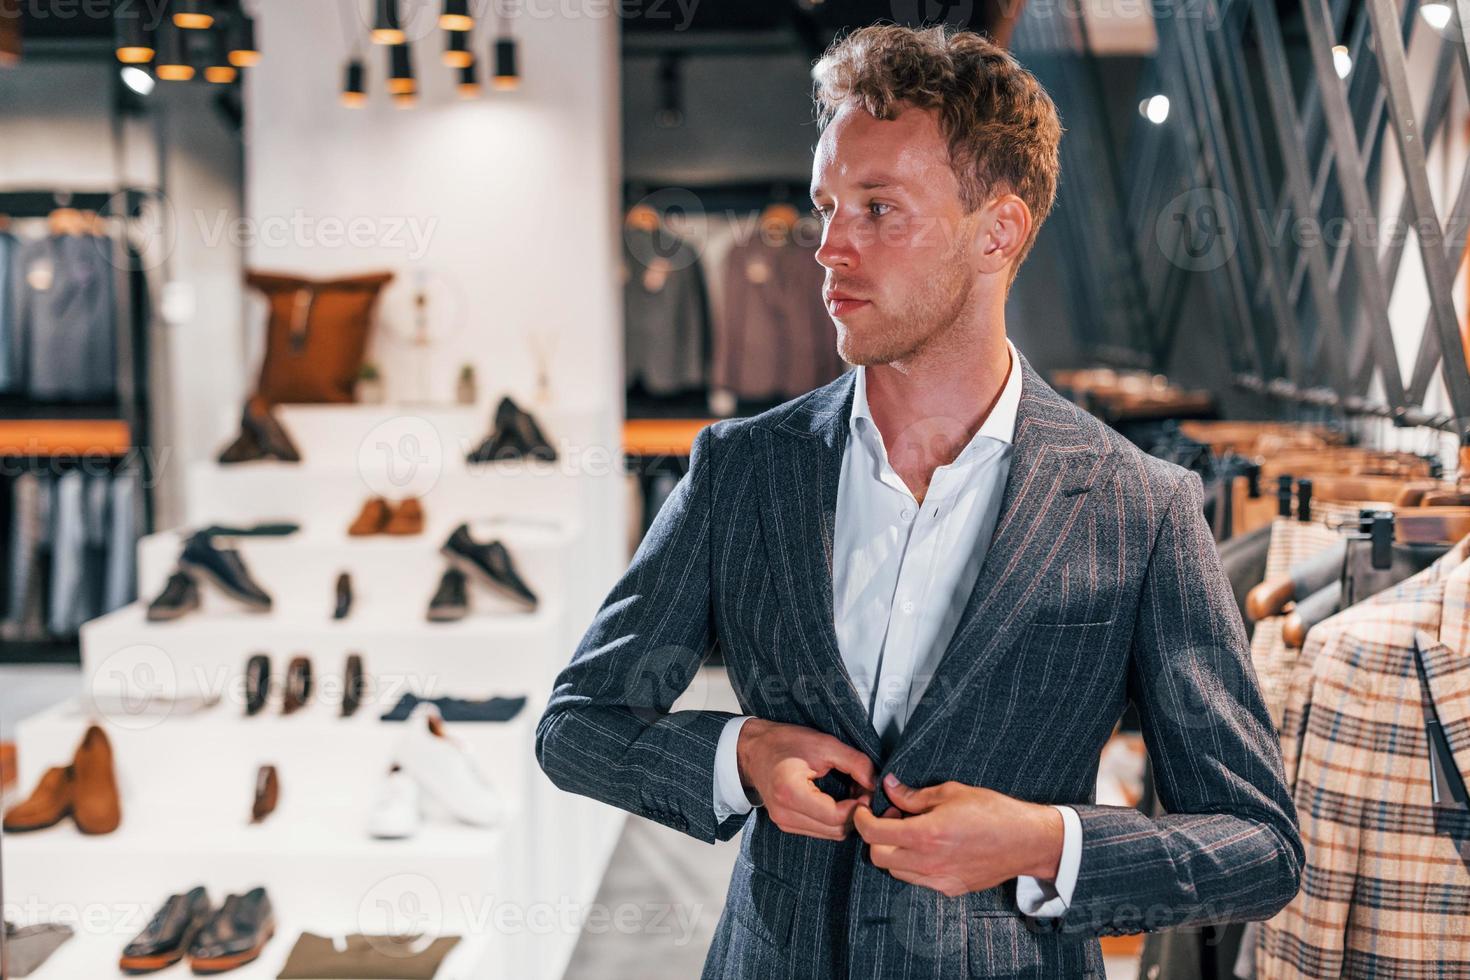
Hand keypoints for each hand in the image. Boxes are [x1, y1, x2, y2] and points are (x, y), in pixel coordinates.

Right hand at [736, 718, 876, 840]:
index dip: (859, 807)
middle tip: (863, 789)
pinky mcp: (786, 825)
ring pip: (831, 834)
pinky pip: (820, 831)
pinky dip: (834, 820)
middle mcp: (785, 815)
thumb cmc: (785, 742)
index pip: (836, 817)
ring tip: (851, 793)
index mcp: (790, 793)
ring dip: (847, 818)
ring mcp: (784, 823)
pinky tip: (838, 800)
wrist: (753, 750)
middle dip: (856, 813)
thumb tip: (876, 783)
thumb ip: (855, 763)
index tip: (867, 788)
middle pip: (836, 830)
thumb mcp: (824, 744)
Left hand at [853, 775, 1062, 896]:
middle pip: (877, 856)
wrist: (1027, 841)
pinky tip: (929, 847)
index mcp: (925, 834)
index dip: (862, 820)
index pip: (873, 834)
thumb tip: (889, 787)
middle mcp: (928, 862)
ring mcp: (938, 880)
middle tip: (893, 817)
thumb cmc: (993, 811)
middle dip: (876, 836)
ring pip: (895, 871)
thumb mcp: (951, 792)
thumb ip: (914, 794)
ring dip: (894, 851)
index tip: (864, 810)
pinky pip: (917, 880)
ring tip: (913, 832)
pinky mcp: (950, 888)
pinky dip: (913, 865)